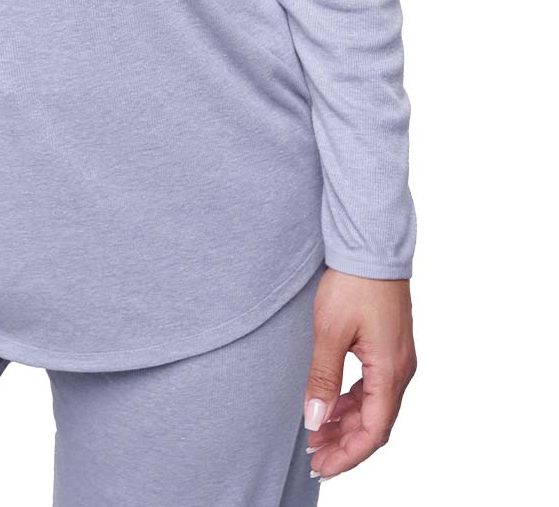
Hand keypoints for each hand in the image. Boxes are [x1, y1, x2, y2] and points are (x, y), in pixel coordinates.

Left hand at [303, 269, 416, 480]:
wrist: (371, 247)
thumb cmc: (353, 284)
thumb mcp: (330, 331)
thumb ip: (323, 378)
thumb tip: (315, 420)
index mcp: (390, 372)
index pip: (374, 431)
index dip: (348, 455)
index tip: (322, 466)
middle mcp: (400, 371)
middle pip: (375, 424)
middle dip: (345, 444)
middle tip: (313, 455)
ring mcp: (397, 360)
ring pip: (374, 406)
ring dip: (347, 423)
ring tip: (316, 432)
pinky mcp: (389, 348)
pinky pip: (373, 387)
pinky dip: (353, 402)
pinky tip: (332, 404)